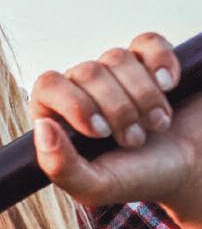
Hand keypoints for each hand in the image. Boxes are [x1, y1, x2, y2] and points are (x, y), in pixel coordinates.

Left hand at [30, 32, 201, 218]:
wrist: (193, 171)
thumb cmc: (140, 177)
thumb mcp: (95, 186)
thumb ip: (60, 166)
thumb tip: (42, 126)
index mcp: (59, 114)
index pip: (48, 85)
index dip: (76, 104)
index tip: (101, 132)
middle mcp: (83, 88)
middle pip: (87, 72)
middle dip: (118, 109)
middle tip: (135, 139)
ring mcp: (118, 73)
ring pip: (117, 57)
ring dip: (144, 97)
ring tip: (156, 125)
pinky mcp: (152, 61)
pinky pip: (148, 42)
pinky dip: (162, 62)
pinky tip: (170, 86)